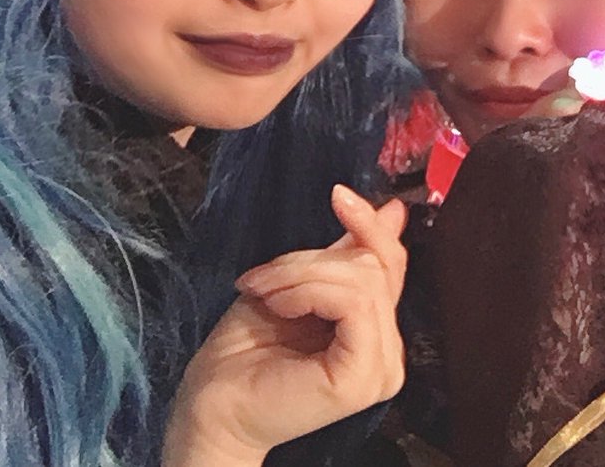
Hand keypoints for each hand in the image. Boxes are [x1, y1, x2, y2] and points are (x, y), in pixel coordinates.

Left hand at [162, 186, 407, 466]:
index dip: (369, 225)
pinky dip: (310, 291)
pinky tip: (281, 306)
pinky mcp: (363, 376)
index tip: (339, 196)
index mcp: (376, 330)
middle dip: (312, 259)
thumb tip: (394, 210)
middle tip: (264, 277)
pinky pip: (354, 303)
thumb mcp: (297, 285)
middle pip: (374, 266)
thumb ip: (344, 255)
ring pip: (363, 279)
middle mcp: (389, 350)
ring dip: (303, 274)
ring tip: (265, 293)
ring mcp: (381, 367)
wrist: (210, 408)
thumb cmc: (243, 352)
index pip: (391, 264)